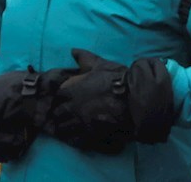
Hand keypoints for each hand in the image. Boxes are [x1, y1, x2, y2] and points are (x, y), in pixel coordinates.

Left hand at [44, 49, 176, 152]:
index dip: (60, 99)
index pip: (57, 97)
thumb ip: (84, 58)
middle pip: (57, 114)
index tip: (64, 101)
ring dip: (65, 128)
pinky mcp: (89, 135)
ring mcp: (80, 122)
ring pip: (63, 129)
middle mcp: (72, 106)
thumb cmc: (116, 79)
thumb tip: (72, 50)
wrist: (134, 98)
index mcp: (71, 89)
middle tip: (66, 116)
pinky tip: (78, 136)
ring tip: (70, 127)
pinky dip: (73, 139)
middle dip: (60, 115)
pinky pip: (74, 140)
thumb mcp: (99, 64)